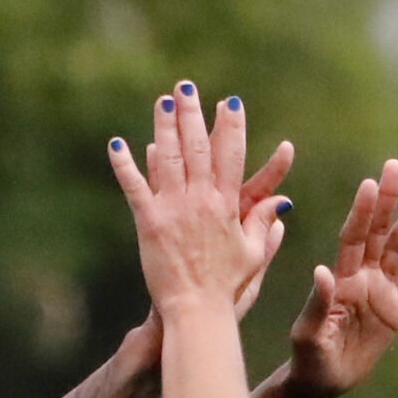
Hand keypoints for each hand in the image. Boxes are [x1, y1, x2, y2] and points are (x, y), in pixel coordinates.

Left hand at [111, 83, 283, 314]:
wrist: (196, 310)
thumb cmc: (227, 287)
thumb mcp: (252, 256)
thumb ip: (264, 226)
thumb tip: (281, 206)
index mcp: (227, 205)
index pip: (231, 155)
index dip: (231, 126)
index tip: (230, 103)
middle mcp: (200, 200)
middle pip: (196, 146)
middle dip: (192, 113)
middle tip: (187, 87)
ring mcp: (173, 209)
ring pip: (167, 157)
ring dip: (164, 126)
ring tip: (162, 102)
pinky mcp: (149, 222)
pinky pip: (135, 187)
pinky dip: (124, 165)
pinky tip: (117, 144)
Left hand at [284, 160, 397, 397]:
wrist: (323, 381)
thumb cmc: (309, 359)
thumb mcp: (309, 335)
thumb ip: (318, 304)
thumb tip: (323, 271)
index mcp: (340, 279)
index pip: (353, 238)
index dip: (362, 212)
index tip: (371, 184)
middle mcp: (361, 276)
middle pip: (378, 231)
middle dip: (387, 200)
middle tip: (395, 167)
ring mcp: (380, 289)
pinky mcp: (396, 307)